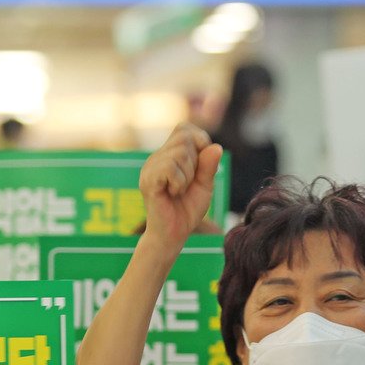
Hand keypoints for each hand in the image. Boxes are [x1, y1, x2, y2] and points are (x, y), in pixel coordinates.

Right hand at [139, 124, 222, 251]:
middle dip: (196, 160)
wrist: (173, 235)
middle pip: (184, 137)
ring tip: (179, 190)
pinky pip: (170, 167)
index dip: (199, 141)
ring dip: (188, 174)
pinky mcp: (148, 180)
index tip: (200, 166)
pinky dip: (179, 182)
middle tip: (188, 182)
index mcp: (168, 155)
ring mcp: (150, 167)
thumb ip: (209, 166)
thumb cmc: (187, 210)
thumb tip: (216, 146)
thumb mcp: (204, 185)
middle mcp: (156, 157)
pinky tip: (173, 193)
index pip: (185, 129)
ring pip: (179, 152)